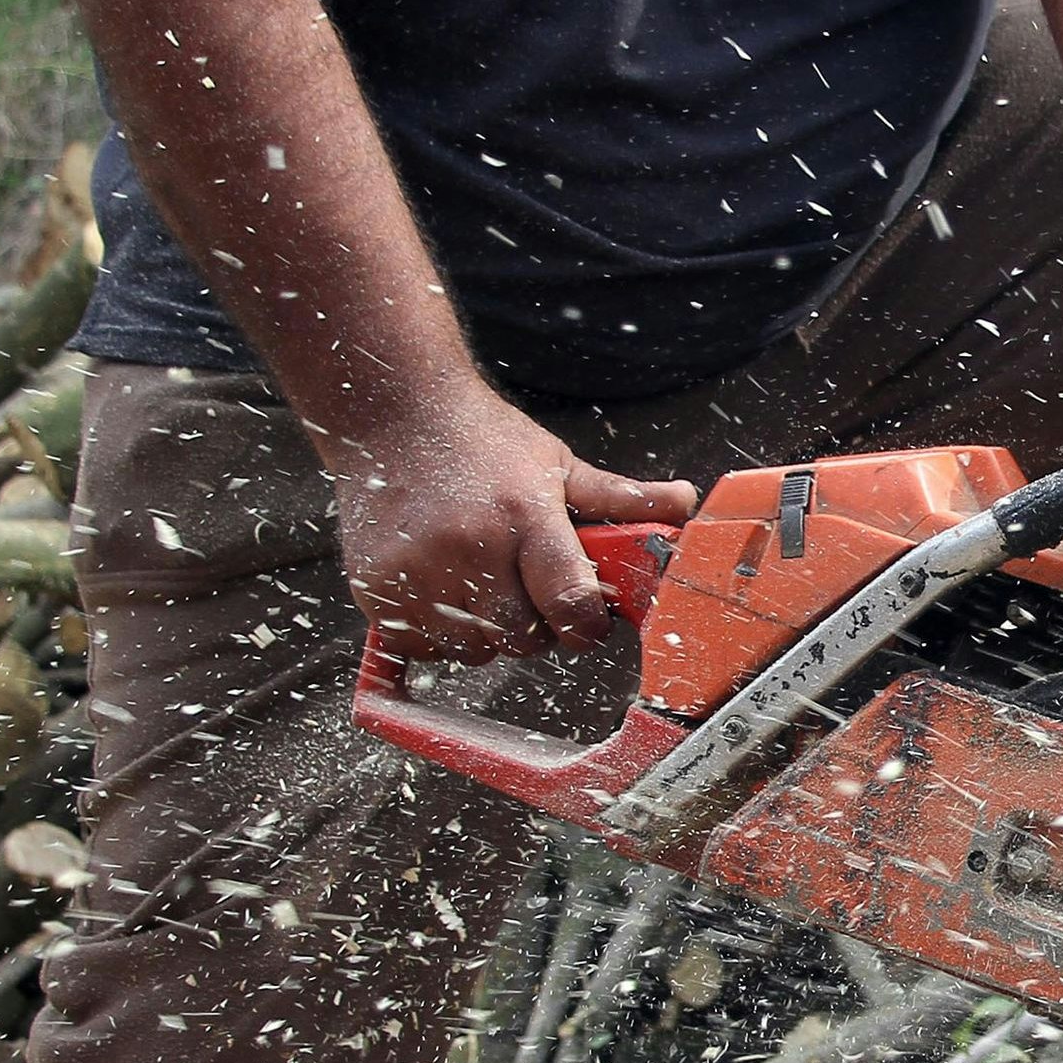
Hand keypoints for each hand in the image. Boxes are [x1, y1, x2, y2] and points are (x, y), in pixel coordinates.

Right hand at [320, 387, 695, 660]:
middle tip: (526, 589)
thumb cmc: (482, 442)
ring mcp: (417, 570)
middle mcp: (470, 547)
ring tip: (481, 582)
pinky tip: (441, 587)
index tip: (585, 619)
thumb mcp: (557, 464)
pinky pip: (423, 645)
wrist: (392, 413)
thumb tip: (686, 504)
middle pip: (523, 639)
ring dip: (486, 633)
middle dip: (536, 627)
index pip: (571, 605)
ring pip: (473, 650)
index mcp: (525, 517)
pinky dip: (436, 631)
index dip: (586, 625)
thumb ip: (621, 499)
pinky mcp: (376, 586)